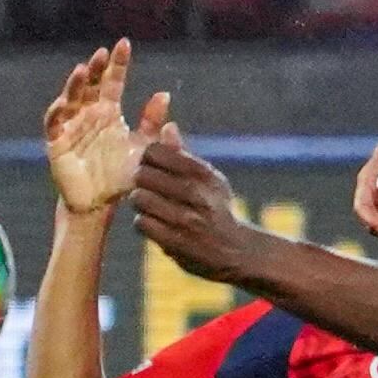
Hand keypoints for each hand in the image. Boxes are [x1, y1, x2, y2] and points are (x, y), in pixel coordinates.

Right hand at [46, 42, 168, 213]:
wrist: (99, 203)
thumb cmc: (120, 174)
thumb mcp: (142, 147)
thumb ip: (152, 123)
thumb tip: (165, 94)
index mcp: (109, 112)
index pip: (112, 82)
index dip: (118, 64)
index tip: (124, 44)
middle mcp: (88, 114)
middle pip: (90, 85)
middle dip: (95, 68)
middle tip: (103, 53)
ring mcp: (71, 126)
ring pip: (71, 98)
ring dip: (75, 84)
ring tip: (83, 70)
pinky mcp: (57, 141)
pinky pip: (54, 123)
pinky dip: (57, 112)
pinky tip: (64, 102)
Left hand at [131, 127, 261, 282]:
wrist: (237, 251)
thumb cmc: (217, 209)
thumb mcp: (208, 179)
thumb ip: (183, 155)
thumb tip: (167, 126)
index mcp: (203, 173)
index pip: (157, 152)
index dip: (148, 158)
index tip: (152, 167)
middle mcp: (196, 194)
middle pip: (144, 174)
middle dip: (141, 180)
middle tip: (147, 187)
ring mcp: (186, 219)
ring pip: (140, 198)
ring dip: (140, 203)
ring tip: (149, 205)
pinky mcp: (175, 242)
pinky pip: (142, 223)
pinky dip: (144, 223)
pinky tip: (153, 223)